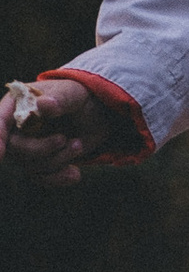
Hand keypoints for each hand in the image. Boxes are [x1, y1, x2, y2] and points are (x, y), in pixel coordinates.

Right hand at [1, 76, 120, 185]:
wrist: (95, 115)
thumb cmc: (79, 98)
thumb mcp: (74, 94)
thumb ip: (60, 98)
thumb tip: (44, 105)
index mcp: (17, 103)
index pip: (0, 120)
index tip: (1, 153)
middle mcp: (15, 126)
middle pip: (14, 148)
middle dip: (42, 149)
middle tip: (65, 139)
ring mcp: (25, 146)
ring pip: (30, 165)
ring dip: (58, 160)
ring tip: (78, 145)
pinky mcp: (38, 162)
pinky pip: (40, 178)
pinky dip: (58, 177)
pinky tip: (75, 173)